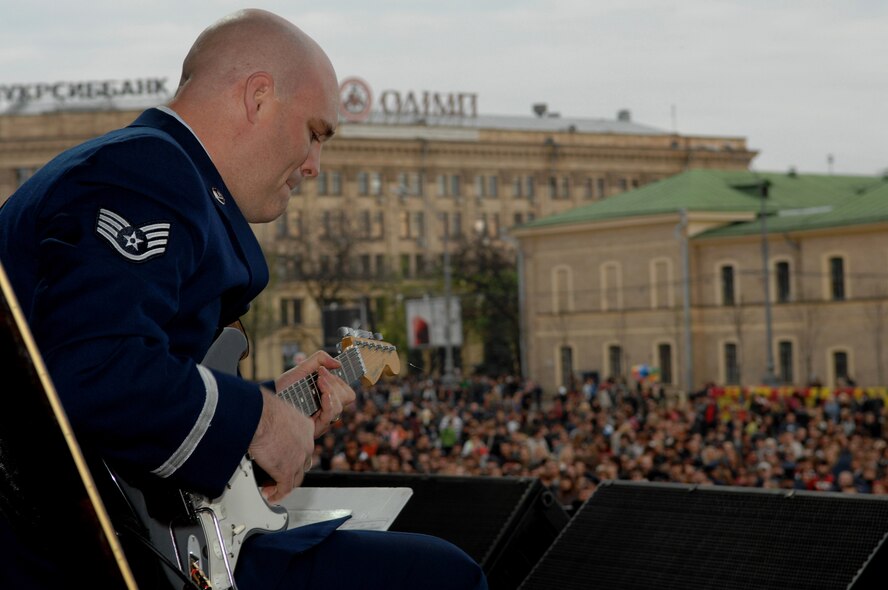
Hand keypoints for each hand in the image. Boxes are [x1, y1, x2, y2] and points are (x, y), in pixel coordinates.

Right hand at [249, 388, 314, 502]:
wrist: (260, 417)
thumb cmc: (264, 408)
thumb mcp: (278, 409)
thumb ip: (277, 418)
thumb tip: (266, 417)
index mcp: (306, 427)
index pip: (305, 445)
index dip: (296, 454)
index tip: (288, 457)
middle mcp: (307, 444)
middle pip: (303, 463)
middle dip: (292, 470)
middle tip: (280, 474)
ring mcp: (298, 459)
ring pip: (295, 478)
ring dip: (284, 485)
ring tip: (273, 487)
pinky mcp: (286, 471)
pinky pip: (284, 488)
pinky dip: (277, 494)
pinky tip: (271, 495)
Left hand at [275, 350, 356, 437]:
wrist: (270, 399)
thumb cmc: (285, 386)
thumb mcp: (302, 368)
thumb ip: (320, 359)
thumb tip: (338, 363)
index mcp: (328, 396)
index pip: (346, 391)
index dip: (341, 380)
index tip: (328, 370)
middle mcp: (328, 408)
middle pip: (347, 398)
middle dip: (335, 383)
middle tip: (320, 375)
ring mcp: (323, 419)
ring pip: (340, 406)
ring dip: (331, 390)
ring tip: (318, 381)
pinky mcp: (316, 428)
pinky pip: (330, 416)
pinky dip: (329, 402)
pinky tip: (323, 394)